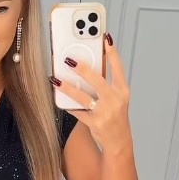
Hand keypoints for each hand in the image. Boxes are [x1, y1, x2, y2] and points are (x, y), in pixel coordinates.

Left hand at [52, 34, 130, 150]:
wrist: (119, 141)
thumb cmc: (116, 116)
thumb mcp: (117, 98)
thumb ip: (105, 84)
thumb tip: (86, 69)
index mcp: (122, 91)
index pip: (118, 68)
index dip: (112, 53)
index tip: (105, 38)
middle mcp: (115, 100)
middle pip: (97, 80)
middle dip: (83, 69)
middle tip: (69, 60)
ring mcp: (104, 112)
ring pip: (83, 97)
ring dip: (68, 88)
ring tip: (56, 80)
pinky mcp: (94, 123)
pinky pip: (78, 112)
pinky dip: (68, 106)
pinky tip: (59, 99)